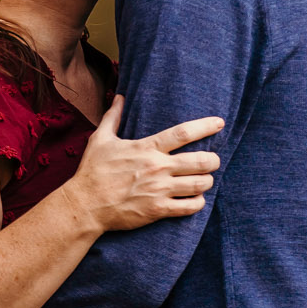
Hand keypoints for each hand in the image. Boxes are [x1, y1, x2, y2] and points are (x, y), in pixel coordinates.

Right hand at [66, 95, 222, 231]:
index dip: (205, 126)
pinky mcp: (158, 210)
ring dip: (207, 181)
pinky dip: (198, 203)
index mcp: (146, 148)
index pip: (183, 133)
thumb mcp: (100, 139)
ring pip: (198, 184)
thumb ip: (113, 117)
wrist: (86, 204)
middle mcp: (157, 168)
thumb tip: (119, 97)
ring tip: (206, 179)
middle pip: (199, 161)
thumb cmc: (93, 171)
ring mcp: (159, 190)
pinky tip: (196, 199)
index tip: (220, 123)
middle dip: (213, 160)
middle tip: (214, 160)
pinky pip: (189, 207)